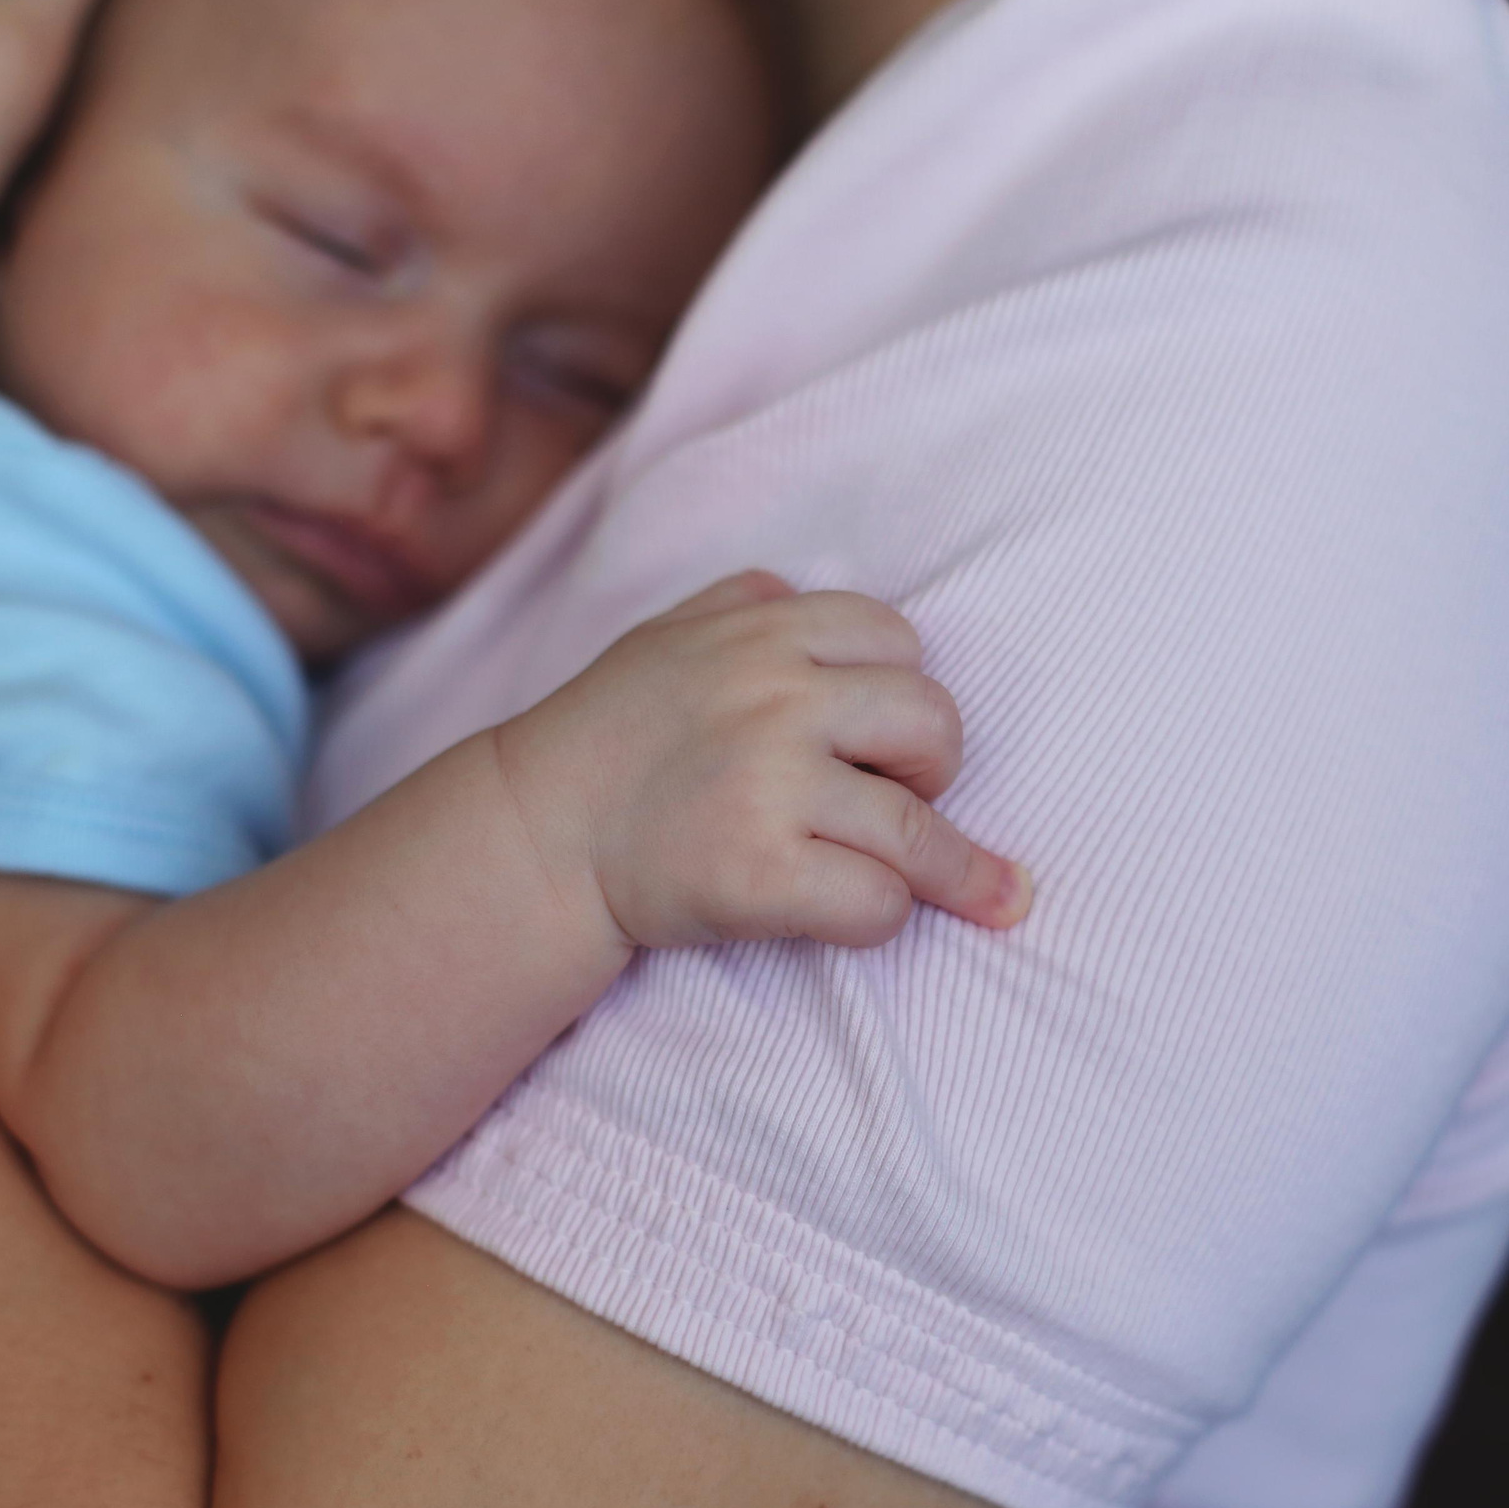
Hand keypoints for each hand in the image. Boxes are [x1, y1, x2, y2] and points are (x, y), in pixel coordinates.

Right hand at [495, 572, 1032, 951]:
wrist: (536, 836)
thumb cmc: (610, 738)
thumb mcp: (666, 637)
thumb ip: (738, 602)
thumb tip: (798, 590)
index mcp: (762, 634)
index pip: (897, 639)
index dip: (904, 690)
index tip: (882, 736)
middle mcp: (774, 699)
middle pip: (932, 723)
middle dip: (935, 767)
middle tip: (900, 799)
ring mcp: (769, 787)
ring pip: (918, 830)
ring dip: (945, 867)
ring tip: (972, 889)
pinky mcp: (759, 874)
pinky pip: (877, 902)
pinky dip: (883, 917)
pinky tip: (855, 915)